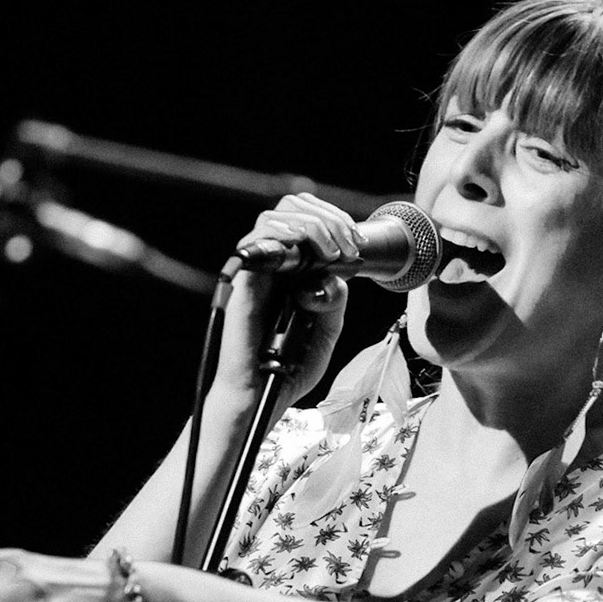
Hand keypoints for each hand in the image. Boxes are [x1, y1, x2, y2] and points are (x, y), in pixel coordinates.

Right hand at [218, 193, 354, 405]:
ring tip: (335, 252)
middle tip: (350, 245)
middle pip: (294, 206)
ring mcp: (257, 268)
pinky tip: (316, 256)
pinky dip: (292, 234)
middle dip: (330, 217)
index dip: (336, 220)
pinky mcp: (244, 278)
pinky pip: (261, 236)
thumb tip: (336, 271)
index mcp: (291, 270)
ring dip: (316, 224)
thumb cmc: (287, 368)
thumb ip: (334, 297)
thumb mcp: (327, 328)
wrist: (260, 395)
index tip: (358, 245)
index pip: (308, 218)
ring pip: (279, 214)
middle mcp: (272, 263)